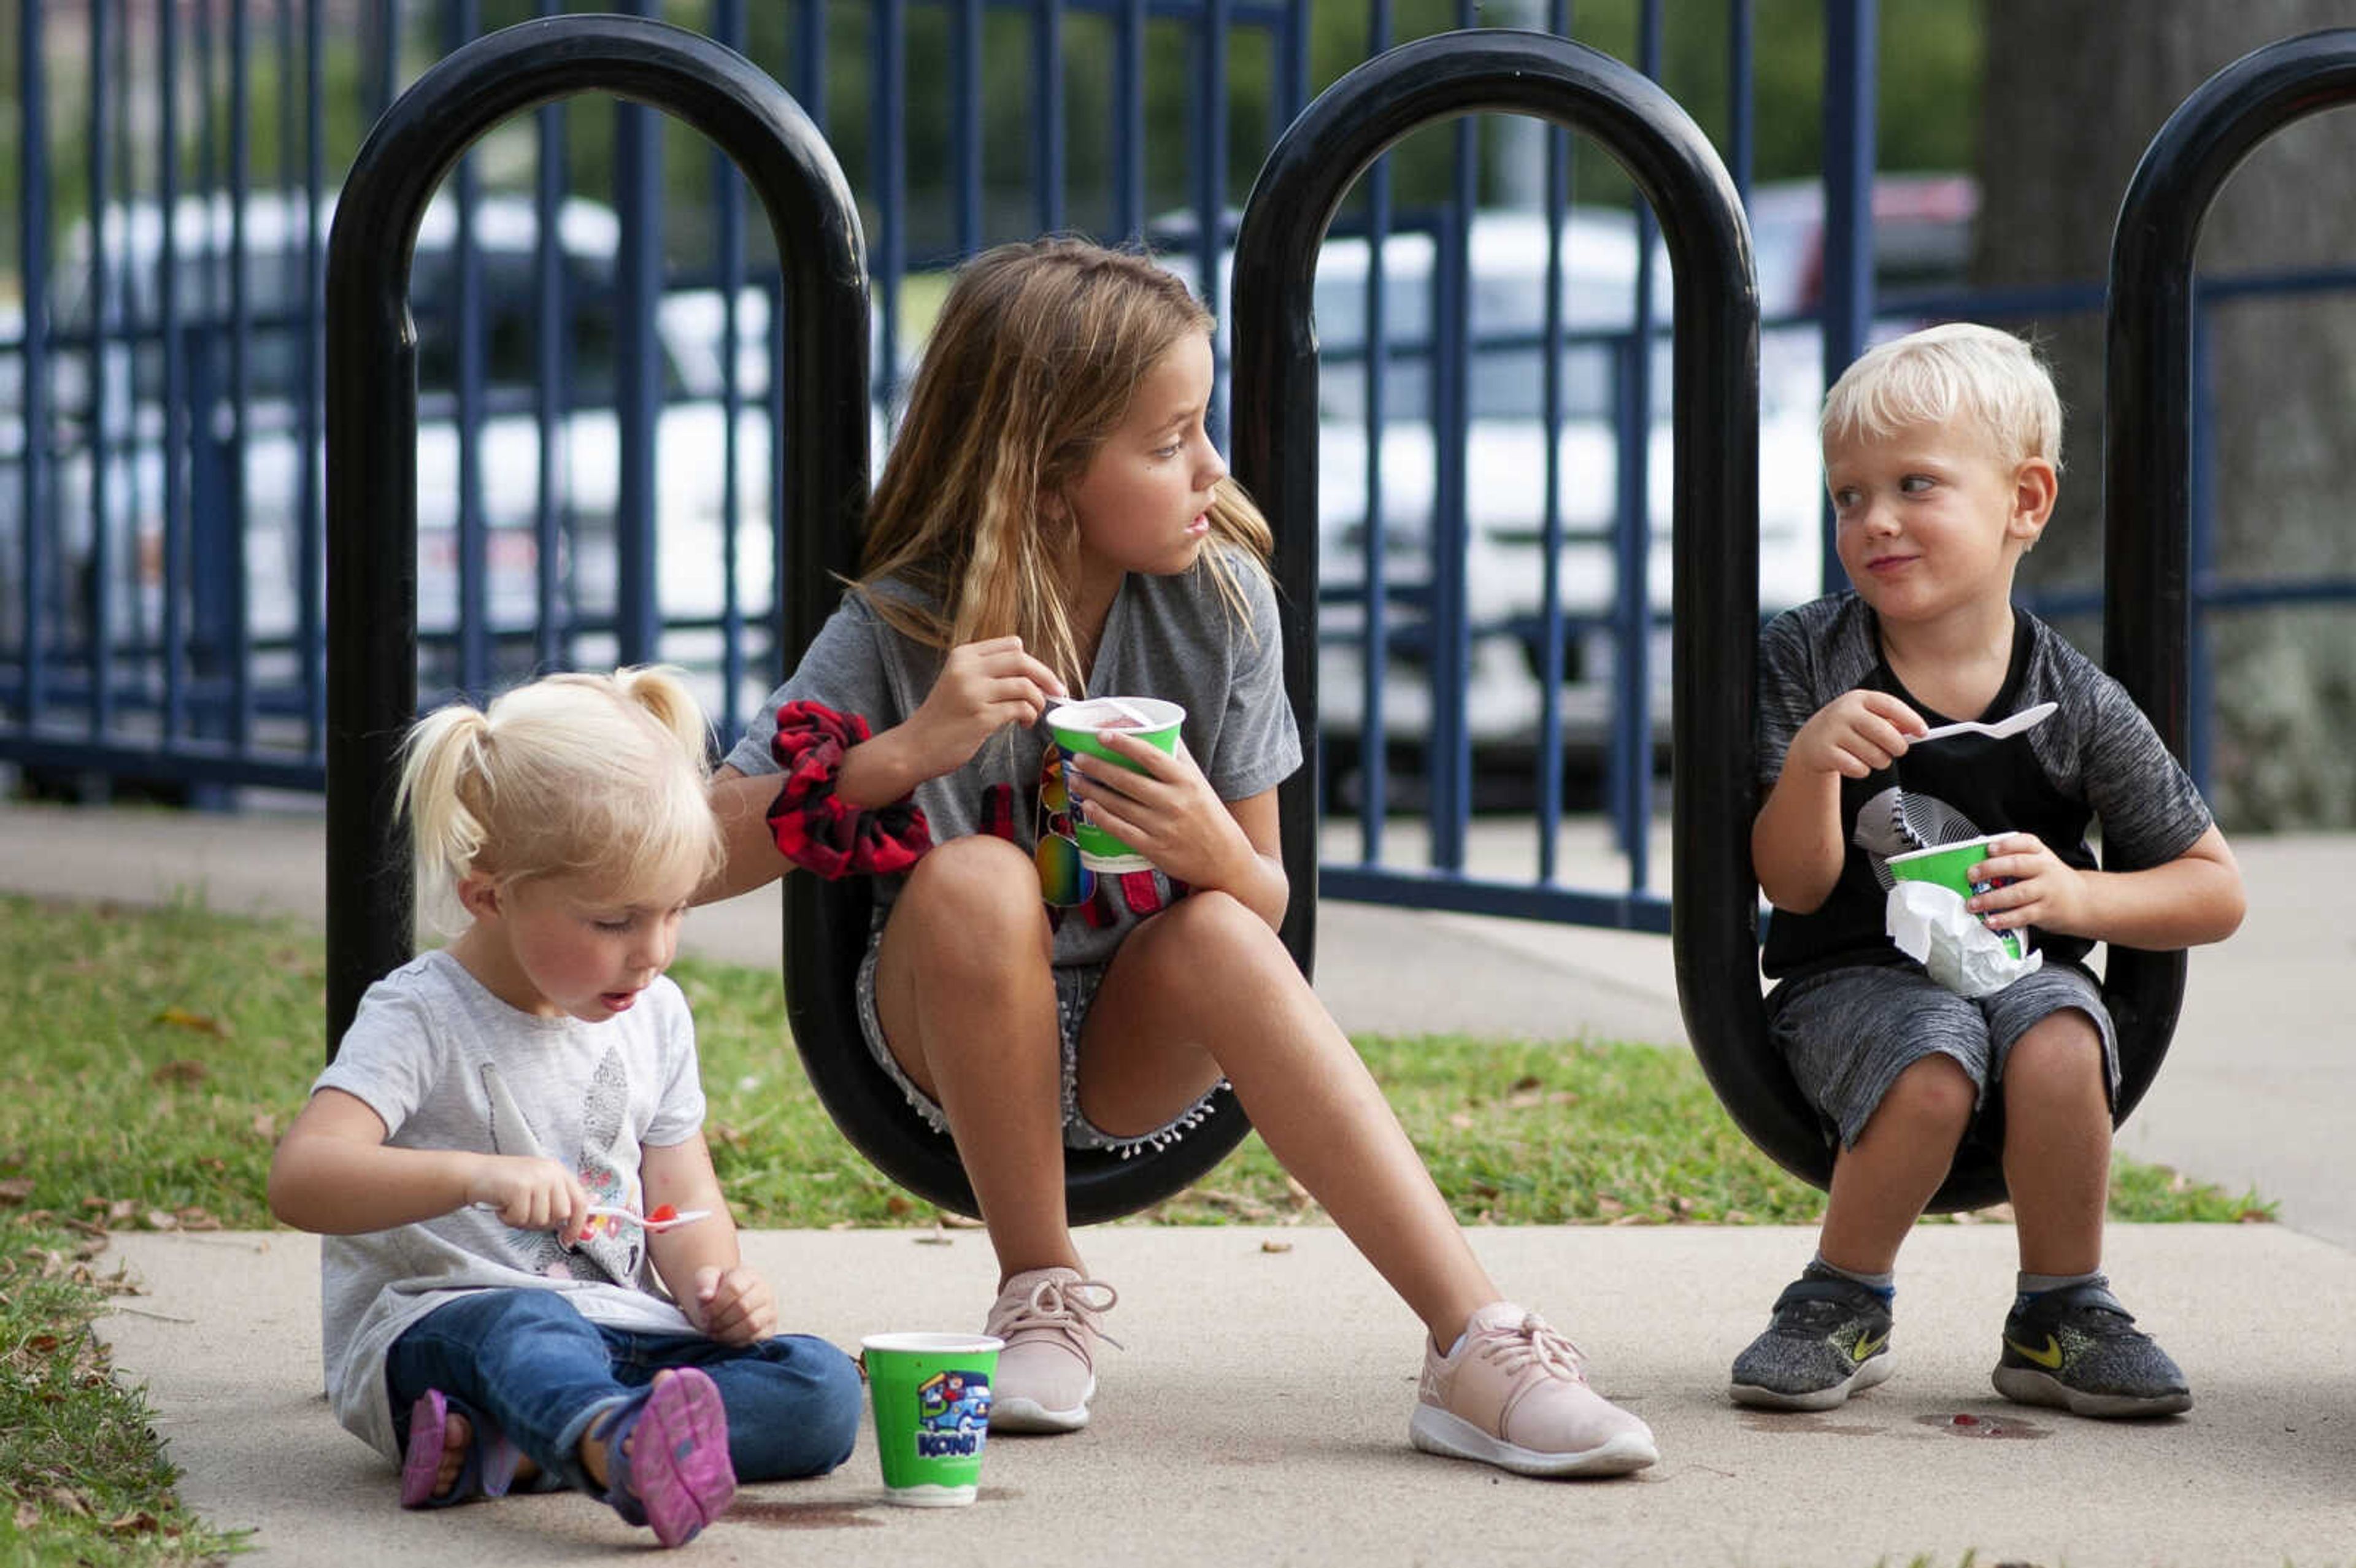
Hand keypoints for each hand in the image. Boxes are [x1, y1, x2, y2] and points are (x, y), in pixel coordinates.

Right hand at [465, 1157, 590, 1245]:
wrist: (474, 1173)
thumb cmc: (505, 1184)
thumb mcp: (536, 1187)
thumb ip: (554, 1201)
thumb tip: (571, 1226)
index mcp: (559, 1171)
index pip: (581, 1201)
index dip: (577, 1224)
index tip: (569, 1239)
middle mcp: (552, 1172)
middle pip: (561, 1214)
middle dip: (543, 1221)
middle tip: (524, 1214)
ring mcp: (537, 1179)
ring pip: (541, 1219)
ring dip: (523, 1220)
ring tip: (511, 1206)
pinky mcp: (521, 1187)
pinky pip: (522, 1218)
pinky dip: (509, 1219)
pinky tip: (502, 1206)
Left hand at [687, 1263, 775, 1344]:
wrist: (728, 1301)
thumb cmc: (717, 1289)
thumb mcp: (707, 1279)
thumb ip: (704, 1283)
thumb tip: (705, 1296)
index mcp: (749, 1275)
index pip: (734, 1288)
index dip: (716, 1305)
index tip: (704, 1313)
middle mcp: (764, 1291)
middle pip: (743, 1307)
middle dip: (721, 1320)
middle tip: (708, 1325)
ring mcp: (770, 1310)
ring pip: (752, 1324)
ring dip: (728, 1333)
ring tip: (715, 1332)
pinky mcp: (769, 1329)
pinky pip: (755, 1339)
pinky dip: (736, 1341)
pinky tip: (726, 1337)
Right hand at [900, 636, 1066, 778]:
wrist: (914, 747)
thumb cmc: (942, 719)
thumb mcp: (959, 683)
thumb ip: (988, 673)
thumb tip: (1032, 675)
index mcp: (963, 655)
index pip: (1011, 645)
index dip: (1033, 662)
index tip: (1044, 678)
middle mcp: (967, 669)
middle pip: (1022, 660)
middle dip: (1046, 677)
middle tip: (1057, 692)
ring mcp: (973, 692)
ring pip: (1025, 685)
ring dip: (1038, 701)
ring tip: (1033, 714)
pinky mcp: (980, 717)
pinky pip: (1020, 708)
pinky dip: (1030, 716)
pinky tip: (1024, 724)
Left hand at [1065, 734, 1256, 890]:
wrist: (1225, 861)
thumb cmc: (1209, 816)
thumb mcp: (1200, 783)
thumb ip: (1179, 757)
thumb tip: (1159, 728)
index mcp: (1186, 781)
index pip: (1151, 756)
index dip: (1125, 744)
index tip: (1102, 734)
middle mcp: (1175, 803)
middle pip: (1128, 780)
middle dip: (1098, 767)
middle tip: (1077, 758)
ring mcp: (1163, 827)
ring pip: (1120, 805)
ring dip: (1093, 790)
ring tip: (1074, 779)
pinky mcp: (1154, 849)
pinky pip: (1121, 830)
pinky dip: (1102, 817)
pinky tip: (1086, 806)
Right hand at [1788, 689, 1924, 779]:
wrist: (1810, 741)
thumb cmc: (1848, 728)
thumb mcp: (1867, 717)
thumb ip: (1892, 722)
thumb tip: (1917, 731)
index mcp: (1858, 698)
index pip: (1890, 705)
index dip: (1910, 719)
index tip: (1924, 732)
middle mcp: (1844, 712)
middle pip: (1885, 733)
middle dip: (1897, 747)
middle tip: (1897, 751)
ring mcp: (1832, 732)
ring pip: (1874, 755)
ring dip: (1879, 761)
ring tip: (1870, 757)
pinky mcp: (1825, 753)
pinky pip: (1858, 769)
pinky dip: (1861, 771)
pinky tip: (1853, 763)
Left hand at [1967, 833, 2092, 937]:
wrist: (2084, 900)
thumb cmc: (2052, 880)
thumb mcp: (2040, 862)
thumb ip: (2015, 859)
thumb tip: (1979, 865)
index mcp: (2040, 853)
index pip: (2026, 843)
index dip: (2007, 845)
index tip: (1989, 848)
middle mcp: (2044, 869)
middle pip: (2017, 865)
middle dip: (1991, 869)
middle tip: (1971, 875)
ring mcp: (2046, 891)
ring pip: (2017, 893)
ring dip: (1991, 899)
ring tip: (1973, 903)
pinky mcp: (2045, 911)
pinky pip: (2022, 915)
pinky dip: (2004, 919)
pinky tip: (1990, 920)